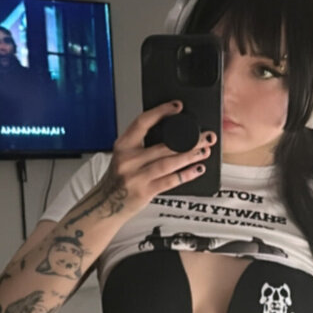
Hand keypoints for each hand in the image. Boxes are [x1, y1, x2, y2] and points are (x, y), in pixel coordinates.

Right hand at [96, 101, 214, 216]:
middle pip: (163, 145)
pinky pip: (169, 181)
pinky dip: (185, 174)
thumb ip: (140, 146)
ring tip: (204, 151)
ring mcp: (136, 177)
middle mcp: (128, 160)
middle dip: (189, 140)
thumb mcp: (123, 157)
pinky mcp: (144, 192)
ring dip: (190, 156)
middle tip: (206, 136)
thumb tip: (171, 135)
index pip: (142, 122)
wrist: (106, 205)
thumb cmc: (118, 180)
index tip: (177, 107)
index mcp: (122, 146)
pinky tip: (196, 169)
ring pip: (168, 163)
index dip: (161, 112)